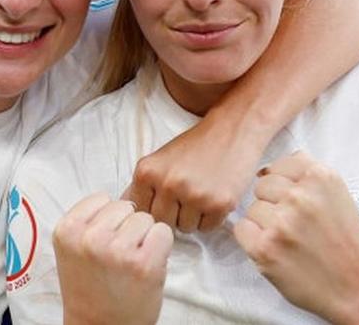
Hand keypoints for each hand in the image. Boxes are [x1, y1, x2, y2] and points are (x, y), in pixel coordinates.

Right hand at [53, 193, 173, 324]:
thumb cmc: (90, 288)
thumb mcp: (74, 248)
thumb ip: (90, 221)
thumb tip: (126, 195)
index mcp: (67, 230)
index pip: (102, 198)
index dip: (109, 219)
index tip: (104, 241)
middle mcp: (89, 237)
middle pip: (125, 206)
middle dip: (127, 226)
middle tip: (119, 256)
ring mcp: (117, 250)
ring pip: (145, 218)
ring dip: (144, 237)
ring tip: (131, 262)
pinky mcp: (144, 263)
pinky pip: (163, 232)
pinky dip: (161, 247)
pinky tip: (146, 266)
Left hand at [125, 114, 265, 232]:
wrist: (233, 130)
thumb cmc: (196, 145)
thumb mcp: (161, 159)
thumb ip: (144, 185)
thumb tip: (126, 210)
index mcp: (147, 171)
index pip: (141, 211)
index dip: (156, 206)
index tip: (168, 196)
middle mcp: (168, 184)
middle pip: (162, 222)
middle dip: (174, 214)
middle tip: (188, 195)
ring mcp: (194, 195)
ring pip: (185, 228)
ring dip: (193, 217)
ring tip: (202, 193)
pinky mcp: (219, 204)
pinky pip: (207, 228)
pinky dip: (211, 218)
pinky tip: (215, 196)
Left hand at [233, 152, 358, 324]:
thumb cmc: (348, 245)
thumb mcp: (338, 196)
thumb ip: (306, 178)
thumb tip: (266, 169)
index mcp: (320, 177)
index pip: (281, 164)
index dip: (284, 184)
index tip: (296, 201)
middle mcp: (300, 196)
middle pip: (262, 185)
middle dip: (273, 203)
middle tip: (295, 226)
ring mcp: (281, 222)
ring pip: (252, 208)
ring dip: (265, 224)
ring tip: (290, 241)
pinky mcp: (265, 248)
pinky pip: (241, 229)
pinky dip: (253, 240)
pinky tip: (277, 250)